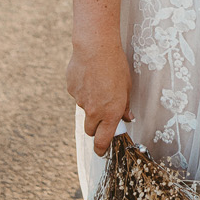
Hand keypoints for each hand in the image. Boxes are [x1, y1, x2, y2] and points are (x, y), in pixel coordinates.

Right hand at [67, 37, 132, 155]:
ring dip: (90, 103)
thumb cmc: (115, 65)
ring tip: (98, 83)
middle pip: (90, 129)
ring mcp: (81, 101)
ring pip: (84, 109)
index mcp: (110, 112)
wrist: (95, 48)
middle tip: (101, 113)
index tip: (101, 151)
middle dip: (95, 126)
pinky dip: (82, 89)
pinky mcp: (71, 90)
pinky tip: (88, 75)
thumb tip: (127, 117)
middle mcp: (94, 111)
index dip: (101, 148)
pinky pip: (77, 94)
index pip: (103, 140)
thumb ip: (125, 105)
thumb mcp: (127, 86)